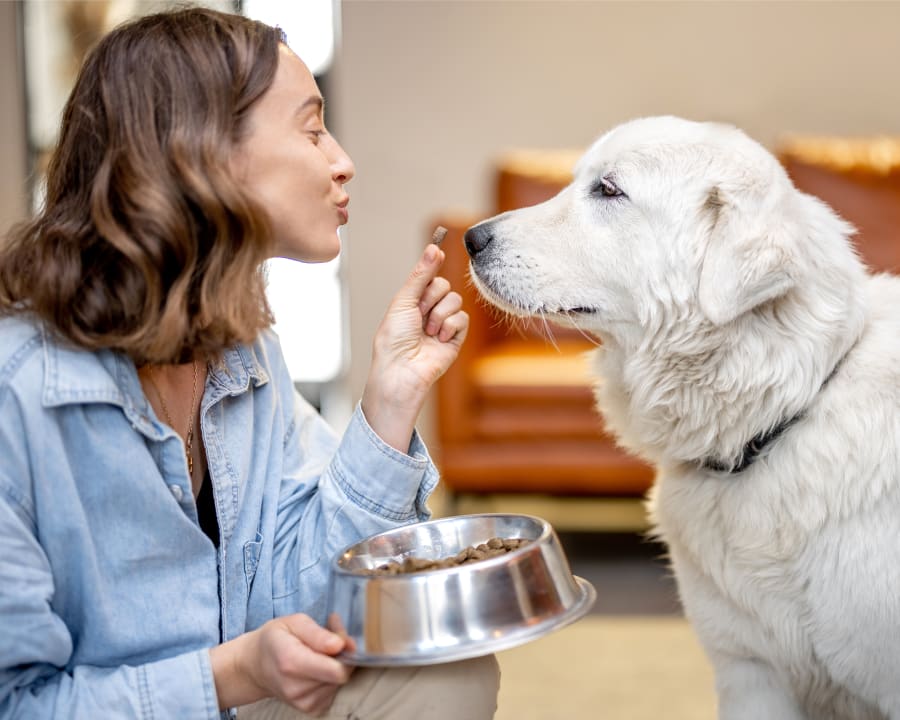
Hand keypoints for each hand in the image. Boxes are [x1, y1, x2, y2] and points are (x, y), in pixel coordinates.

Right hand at [209, 614, 352, 714]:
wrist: (255, 666)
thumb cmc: (276, 639)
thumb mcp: (294, 622)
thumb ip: (319, 633)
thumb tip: (341, 644)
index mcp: (291, 662)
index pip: (336, 670)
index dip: (346, 652)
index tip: (340, 638)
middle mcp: (296, 687)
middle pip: (341, 675)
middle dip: (341, 656)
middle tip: (329, 641)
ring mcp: (302, 702)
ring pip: (339, 683)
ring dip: (335, 667)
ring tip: (318, 655)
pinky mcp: (310, 709)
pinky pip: (334, 692)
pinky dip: (330, 679)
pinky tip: (317, 669)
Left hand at [362, 243, 468, 451]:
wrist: (402, 370)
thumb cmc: (394, 339)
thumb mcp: (403, 301)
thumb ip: (421, 275)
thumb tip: (434, 247)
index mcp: (412, 301)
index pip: (430, 276)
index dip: (431, 270)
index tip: (437, 253)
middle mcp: (428, 311)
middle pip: (445, 286)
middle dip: (431, 298)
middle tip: (419, 314)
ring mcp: (443, 324)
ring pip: (455, 301)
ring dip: (439, 314)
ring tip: (427, 331)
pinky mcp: (456, 338)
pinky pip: (463, 319)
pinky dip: (449, 327)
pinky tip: (438, 339)